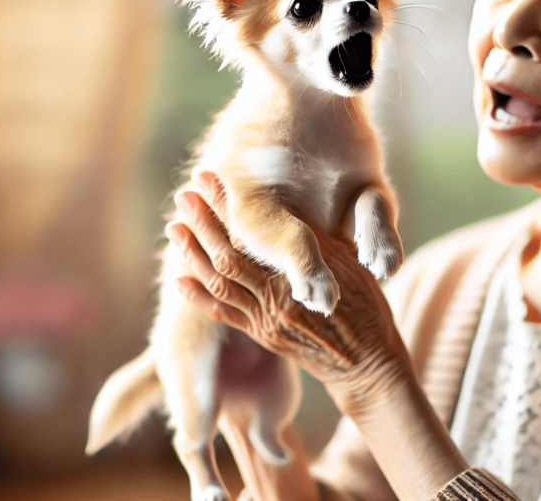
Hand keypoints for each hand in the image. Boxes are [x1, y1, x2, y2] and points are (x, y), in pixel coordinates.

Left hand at [166, 172, 412, 415]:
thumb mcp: (348, 264)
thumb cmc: (365, 306)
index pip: (256, 233)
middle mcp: (278, 296)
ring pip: (220, 283)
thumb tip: (286, 210)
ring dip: (194, 253)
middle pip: (229, 255)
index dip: (229, 206)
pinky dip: (199, 297)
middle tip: (183, 196)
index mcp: (300, 273)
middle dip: (204, 223)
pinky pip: (224, 315)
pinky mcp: (262, 334)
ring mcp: (266, 318)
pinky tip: (179, 279)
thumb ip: (314, 243)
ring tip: (174, 227)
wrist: (366, 362)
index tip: (210, 180)